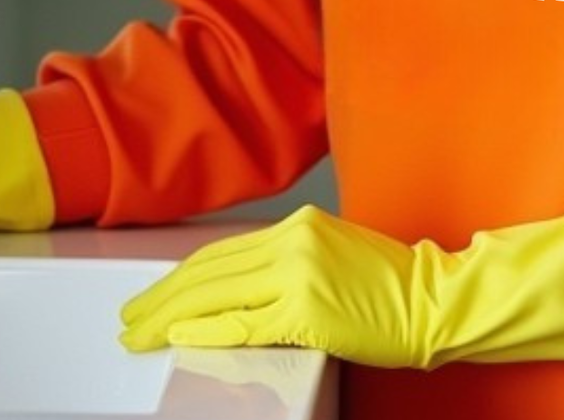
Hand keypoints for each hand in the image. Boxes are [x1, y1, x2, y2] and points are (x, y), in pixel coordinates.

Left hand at [119, 205, 439, 366]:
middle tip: (130, 318)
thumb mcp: (332, 254)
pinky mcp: (305, 311)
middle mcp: (292, 241)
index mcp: (297, 225)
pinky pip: (242, 324)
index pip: (220, 254)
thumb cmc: (392, 286)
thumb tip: (235, 291)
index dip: (179, 279)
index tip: (152, 297)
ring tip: (140, 333)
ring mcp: (298, 275)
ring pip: (215, 296)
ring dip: (169, 317)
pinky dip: (205, 331)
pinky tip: (178, 337)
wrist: (434, 300)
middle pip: (208, 273)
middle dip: (161, 298)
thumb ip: (286, 262)